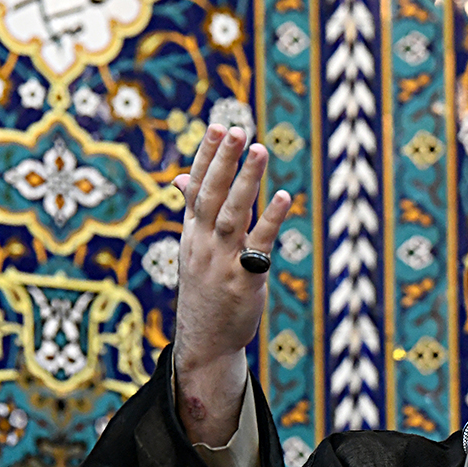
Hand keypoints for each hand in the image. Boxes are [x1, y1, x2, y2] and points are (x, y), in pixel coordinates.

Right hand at [171, 125, 289, 444]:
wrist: (206, 340)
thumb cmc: (205, 289)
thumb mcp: (194, 248)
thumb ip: (193, 212)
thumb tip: (181, 177)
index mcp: (192, 232)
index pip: (196, 186)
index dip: (207, 156)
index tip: (217, 126)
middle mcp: (203, 243)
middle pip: (212, 194)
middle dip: (224, 160)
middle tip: (236, 129)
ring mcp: (221, 261)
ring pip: (234, 214)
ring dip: (248, 181)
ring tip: (260, 150)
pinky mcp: (243, 280)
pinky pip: (258, 245)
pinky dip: (272, 219)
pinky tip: (286, 197)